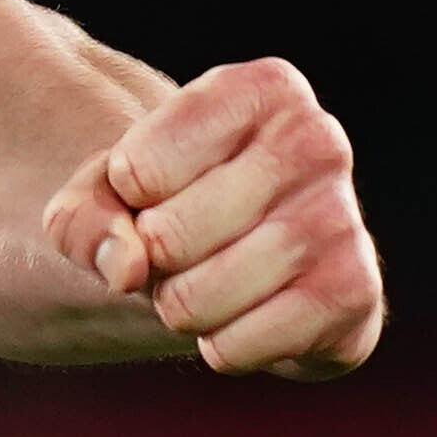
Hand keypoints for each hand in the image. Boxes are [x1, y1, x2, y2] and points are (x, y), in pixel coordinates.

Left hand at [47, 57, 385, 378]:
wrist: (245, 255)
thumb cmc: (172, 201)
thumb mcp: (105, 191)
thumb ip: (81, 218)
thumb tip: (126, 266)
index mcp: (264, 89)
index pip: (138, 171)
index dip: (125, 199)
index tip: (153, 191)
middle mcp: (318, 140)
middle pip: (168, 236)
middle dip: (151, 263)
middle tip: (177, 253)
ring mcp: (343, 219)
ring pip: (202, 296)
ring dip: (181, 309)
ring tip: (204, 286)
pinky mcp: (354, 295)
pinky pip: (243, 345)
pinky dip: (222, 347)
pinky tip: (243, 318)